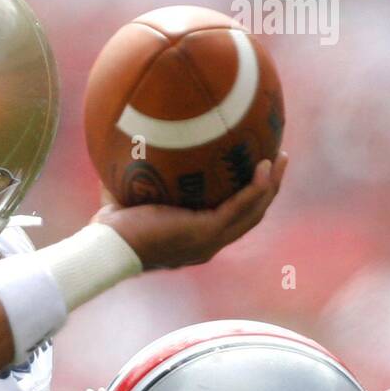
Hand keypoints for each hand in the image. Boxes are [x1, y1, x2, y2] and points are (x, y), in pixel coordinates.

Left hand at [93, 152, 286, 270]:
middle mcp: (207, 244)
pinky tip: (264, 165)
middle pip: (250, 216)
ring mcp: (210, 241)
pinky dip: (256, 187)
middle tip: (276, 163)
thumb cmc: (111, 227)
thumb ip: (135, 176)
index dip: (246, 198)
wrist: (109, 247)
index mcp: (195, 239)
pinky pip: (241, 206)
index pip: (229, 220)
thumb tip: (129, 143)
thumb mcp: (129, 197)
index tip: (253, 174)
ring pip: (253, 212)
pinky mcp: (207, 232)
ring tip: (280, 159)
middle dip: (267, 190)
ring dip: (271, 186)